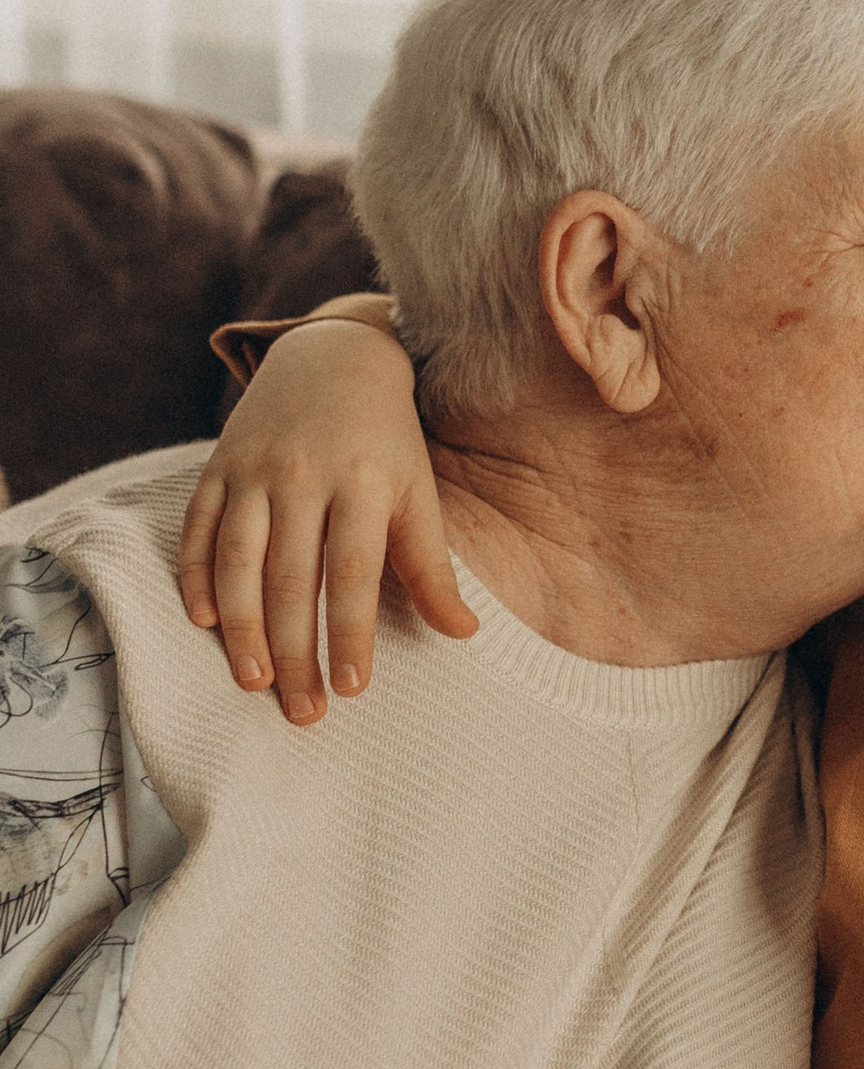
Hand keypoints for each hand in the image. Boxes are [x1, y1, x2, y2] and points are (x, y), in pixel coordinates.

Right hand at [178, 307, 474, 716]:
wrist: (333, 356)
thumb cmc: (386, 441)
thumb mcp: (419, 493)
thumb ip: (432, 566)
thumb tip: (464, 633)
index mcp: (364, 484)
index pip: (352, 572)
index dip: (348, 633)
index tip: (351, 689)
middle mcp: (304, 476)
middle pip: (291, 578)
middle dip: (294, 650)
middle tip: (302, 712)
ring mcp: (254, 470)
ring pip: (238, 559)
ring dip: (241, 627)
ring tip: (252, 681)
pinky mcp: (217, 465)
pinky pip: (197, 527)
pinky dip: (194, 575)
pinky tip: (202, 623)